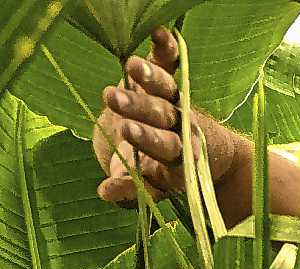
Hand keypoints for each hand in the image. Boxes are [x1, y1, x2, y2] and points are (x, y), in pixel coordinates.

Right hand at [91, 27, 239, 206]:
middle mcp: (180, 130)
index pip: (167, 150)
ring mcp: (173, 105)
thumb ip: (129, 191)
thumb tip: (106, 192)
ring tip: (132, 67)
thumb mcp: (144, 188)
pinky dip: (166, 49)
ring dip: (151, 79)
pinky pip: (169, 64)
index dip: (150, 141)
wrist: (176, 156)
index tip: (128, 132)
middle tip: (115, 100)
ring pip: (165, 91)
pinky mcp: (166, 84)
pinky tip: (160, 32)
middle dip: (142, 109)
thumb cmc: (154, 177)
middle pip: (164, 118)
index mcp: (178, 160)